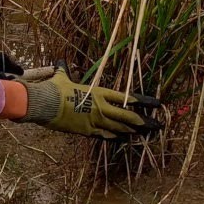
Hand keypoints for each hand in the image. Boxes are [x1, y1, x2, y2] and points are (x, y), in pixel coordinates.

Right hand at [20, 68, 161, 138]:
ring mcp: (95, 121)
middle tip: (157, 126)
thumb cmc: (55, 89)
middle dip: (144, 121)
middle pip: (128, 116)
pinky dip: (116, 138)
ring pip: (120, 129)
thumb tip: (60, 63)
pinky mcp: (87, 131)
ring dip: (133, 132)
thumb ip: (64, 72)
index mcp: (99, 93)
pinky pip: (106, 136)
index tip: (156, 104)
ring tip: (145, 134)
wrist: (46, 103)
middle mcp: (101, 107)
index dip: (143, 101)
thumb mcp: (62, 79)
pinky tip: (124, 140)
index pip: (126, 98)